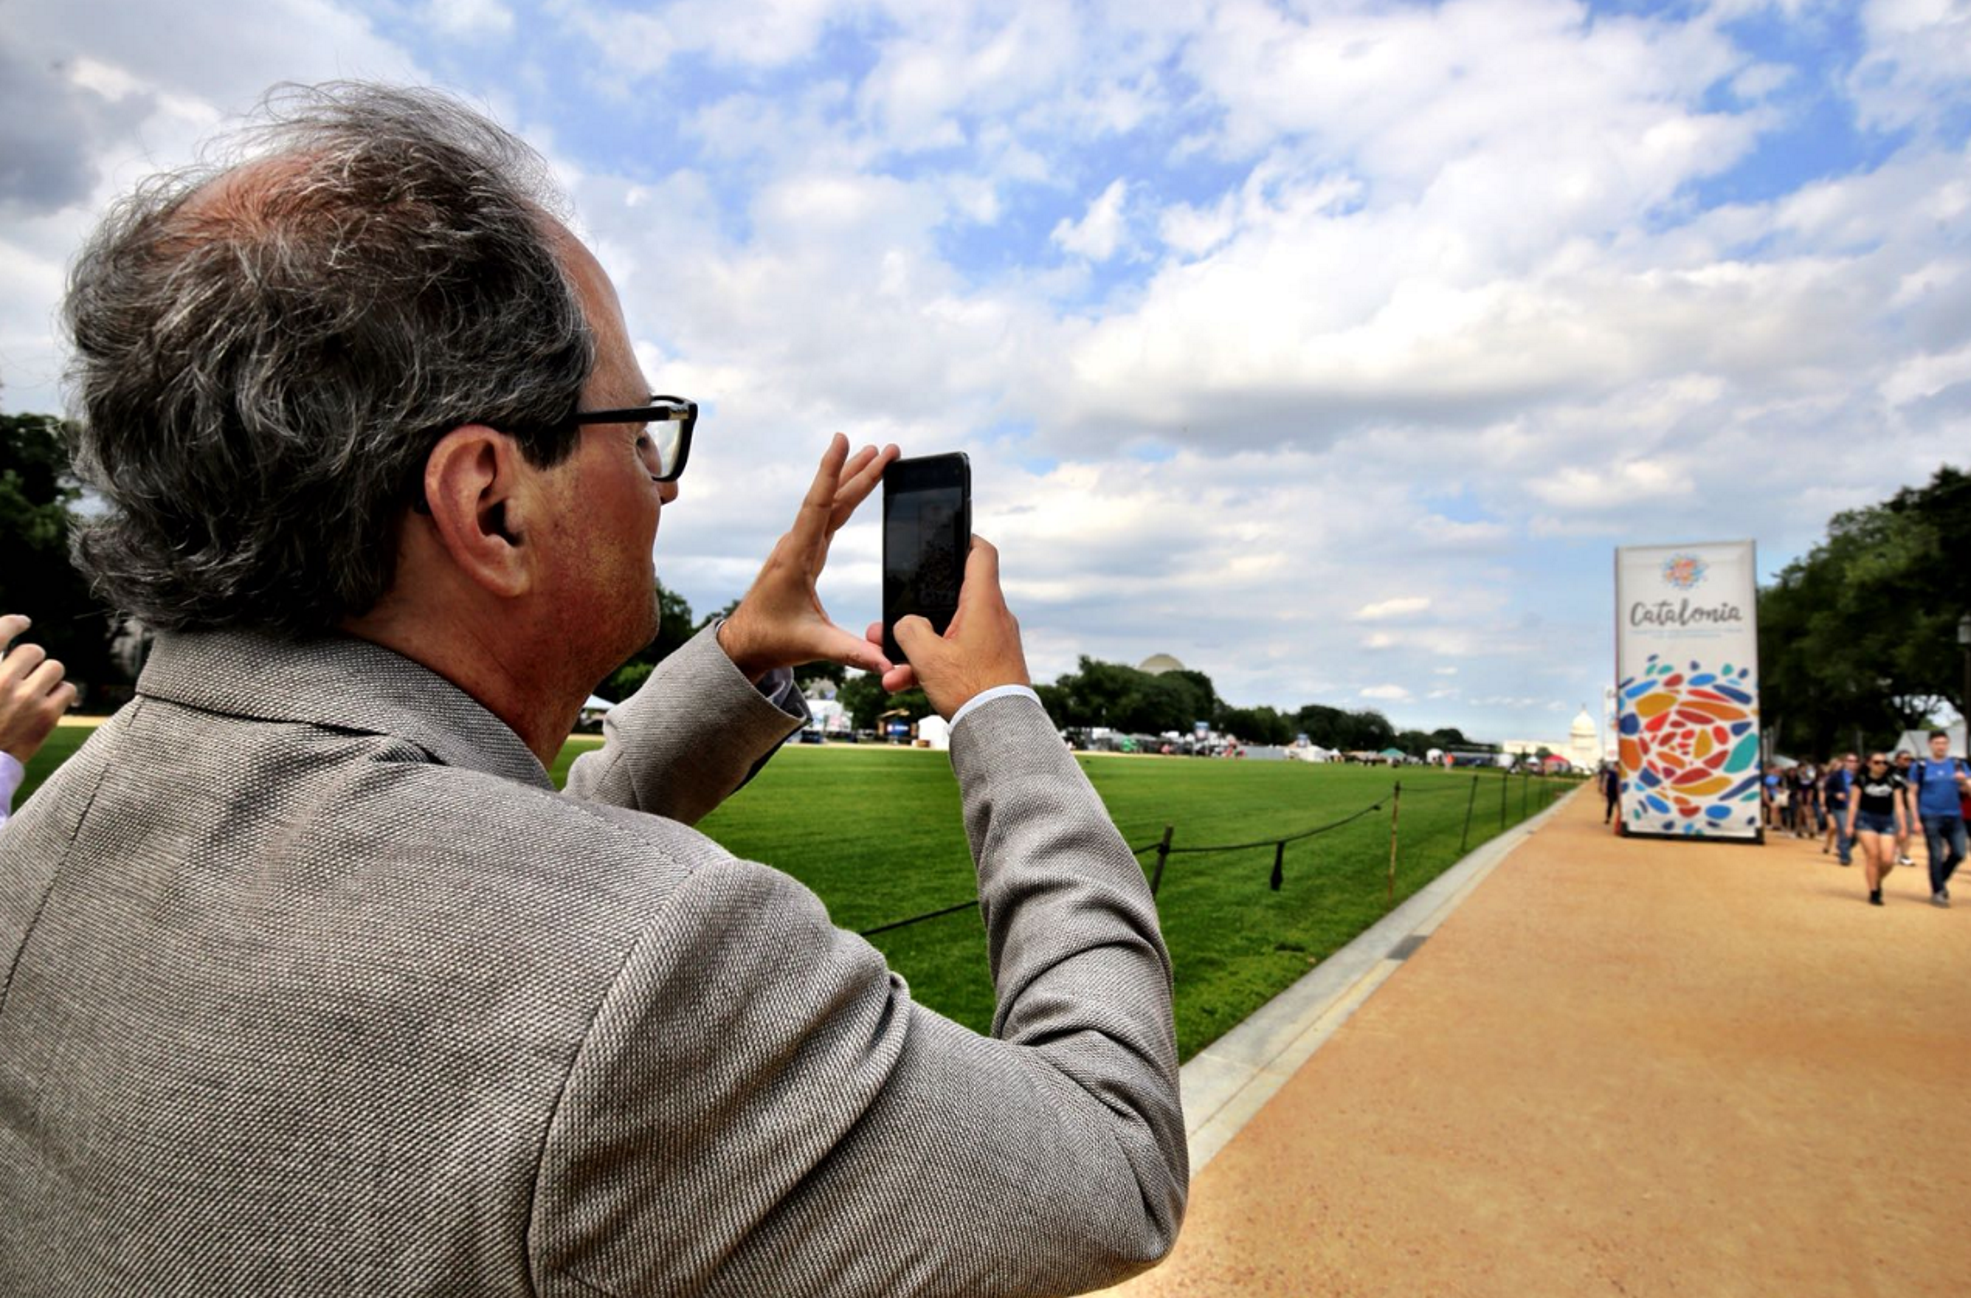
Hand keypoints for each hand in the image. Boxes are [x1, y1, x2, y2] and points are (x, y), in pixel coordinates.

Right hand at [0, 614, 76, 764]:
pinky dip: (60, 693)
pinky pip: (67, 688)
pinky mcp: (46, 716)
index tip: (22, 622)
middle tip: (24, 676)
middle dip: (31, 660)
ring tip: (35, 691)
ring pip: (53, 667)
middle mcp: (0, 681)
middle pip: (32, 651)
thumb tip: (10, 651)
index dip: (12, 623)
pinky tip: (47, 704)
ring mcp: (24, 699)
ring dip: (46, 676)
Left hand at [717, 435, 898, 682]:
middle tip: (887, 449)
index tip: (842, 441)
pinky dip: (846, 498)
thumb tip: (888, 665)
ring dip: (854, 479)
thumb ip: (852, 653)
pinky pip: (829, 517)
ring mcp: (800, 546)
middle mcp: (796, 544)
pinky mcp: (805, 553)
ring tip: (878, 456)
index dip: (831, 472)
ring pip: (831, 504)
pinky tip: (857, 488)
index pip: (818, 505)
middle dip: (859, 471)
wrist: (745, 643)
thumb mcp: (814, 646)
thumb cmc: (772, 640)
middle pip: (832, 498)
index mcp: (796, 557)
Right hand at [882, 537, 1028, 719]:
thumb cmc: (971, 688)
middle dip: (916, 614)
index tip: (945, 537)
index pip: (981, 553)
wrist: (1000, 731)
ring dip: (918, 648)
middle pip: (952, 598)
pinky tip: (903, 684)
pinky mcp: (991, 663)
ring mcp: (993, 641)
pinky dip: (933, 665)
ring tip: (890, 667)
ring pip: (949, 633)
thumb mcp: (926, 656)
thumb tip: (907, 624)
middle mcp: (993, 617)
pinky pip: (957, 655)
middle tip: (888, 624)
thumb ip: (908, 630)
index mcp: (983, 603)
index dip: (963, 538)